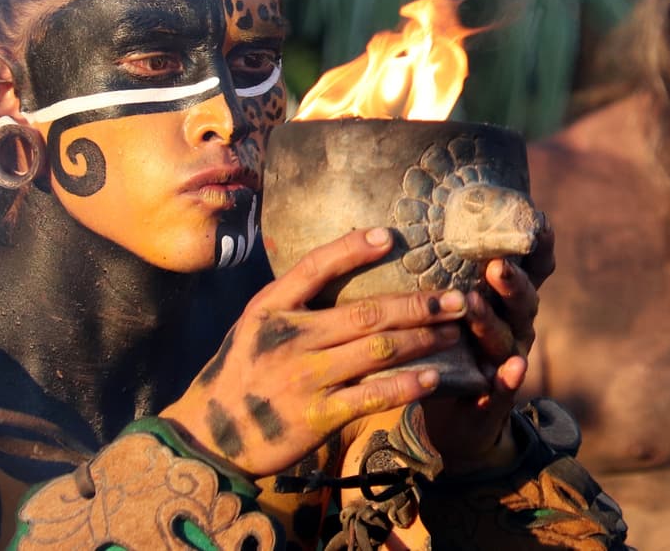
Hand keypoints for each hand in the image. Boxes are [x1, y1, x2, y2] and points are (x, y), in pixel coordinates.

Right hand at [161, 227, 467, 476]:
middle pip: (367, 312)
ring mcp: (306, 377)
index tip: (390, 235)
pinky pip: (373, 395)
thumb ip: (293, 298)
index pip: (315, 267)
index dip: (353, 248)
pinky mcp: (319, 415)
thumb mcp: (256, 323)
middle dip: (419, 303)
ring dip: (423, 339)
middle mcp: (291, 338)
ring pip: (379, 350)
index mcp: (272, 308)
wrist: (212, 434)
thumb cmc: (242, 370)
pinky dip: (407, 385)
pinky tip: (434, 377)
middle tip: (458, 297)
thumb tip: (343, 260)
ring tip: (454, 331)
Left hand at [423, 222, 552, 472]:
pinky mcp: (497, 397)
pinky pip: (505, 387)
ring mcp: (509, 359)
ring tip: (475, 306)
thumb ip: (451, 266)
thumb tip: (416, 213)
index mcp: (507, 298)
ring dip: (492, 322)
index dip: (539, 246)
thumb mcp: (454, 302)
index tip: (538, 220)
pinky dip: (509, 379)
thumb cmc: (451, 342)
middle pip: (523, 299)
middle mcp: (515, 325)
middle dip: (511, 281)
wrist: (455, 414)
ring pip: (507, 337)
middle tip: (495, 265)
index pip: (533, 268)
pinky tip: (511, 369)